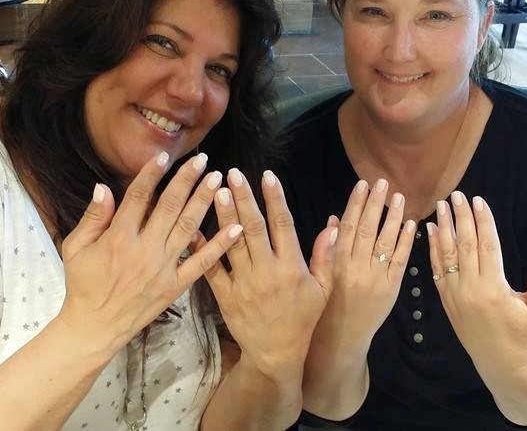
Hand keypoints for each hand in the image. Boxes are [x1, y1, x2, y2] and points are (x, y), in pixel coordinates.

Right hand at [56, 152, 241, 354]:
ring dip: (204, 202)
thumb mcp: (75, 248)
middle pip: (169, 207)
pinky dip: (219, 245)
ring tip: (217, 181)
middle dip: (186, 181)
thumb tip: (104, 187)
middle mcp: (143, 250)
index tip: (165, 156)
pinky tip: (236, 227)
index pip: (138, 198)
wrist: (95, 327)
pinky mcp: (175, 286)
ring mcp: (162, 268)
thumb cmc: (83, 285)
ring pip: (188, 228)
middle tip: (202, 161)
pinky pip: (201, 262)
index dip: (152, 175)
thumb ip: (93, 217)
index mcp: (118, 238)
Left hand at [199, 168, 333, 377]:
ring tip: (215, 190)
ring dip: (223, 215)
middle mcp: (267, 271)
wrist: (277, 354)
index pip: (283, 224)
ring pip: (232, 243)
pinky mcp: (225, 295)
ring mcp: (244, 283)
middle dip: (243, 198)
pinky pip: (211, 268)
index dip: (275, 198)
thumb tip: (333, 225)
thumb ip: (326, 257)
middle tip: (233, 173)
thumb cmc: (303, 319)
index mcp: (292, 267)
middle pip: (253, 227)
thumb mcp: (323, 290)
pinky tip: (194, 228)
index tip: (267, 175)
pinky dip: (202, 248)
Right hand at [315, 179, 415, 351]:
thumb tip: (333, 219)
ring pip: (385, 243)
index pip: (347, 227)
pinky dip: (406, 242)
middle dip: (375, 204)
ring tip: (399, 197)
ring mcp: (375, 278)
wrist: (343, 335)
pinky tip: (412, 224)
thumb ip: (327, 248)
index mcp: (337, 263)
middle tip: (383, 183)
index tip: (362, 185)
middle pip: (367, 230)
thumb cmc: (329, 303)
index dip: (355, 204)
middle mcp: (356, 268)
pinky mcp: (391, 289)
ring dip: (393, 218)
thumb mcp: (322, 275)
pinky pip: (401, 262)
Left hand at [428, 191, 526, 372]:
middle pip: (464, 245)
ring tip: (441, 206)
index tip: (479, 201)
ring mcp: (455, 294)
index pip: (487, 246)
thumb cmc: (523, 334)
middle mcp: (471, 289)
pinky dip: (433, 248)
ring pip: (447, 255)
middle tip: (456, 195)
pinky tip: (432, 230)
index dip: (483, 222)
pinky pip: (437, 269)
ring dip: (444, 228)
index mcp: (494, 289)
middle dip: (461, 217)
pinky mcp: (446, 300)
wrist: (500, 361)